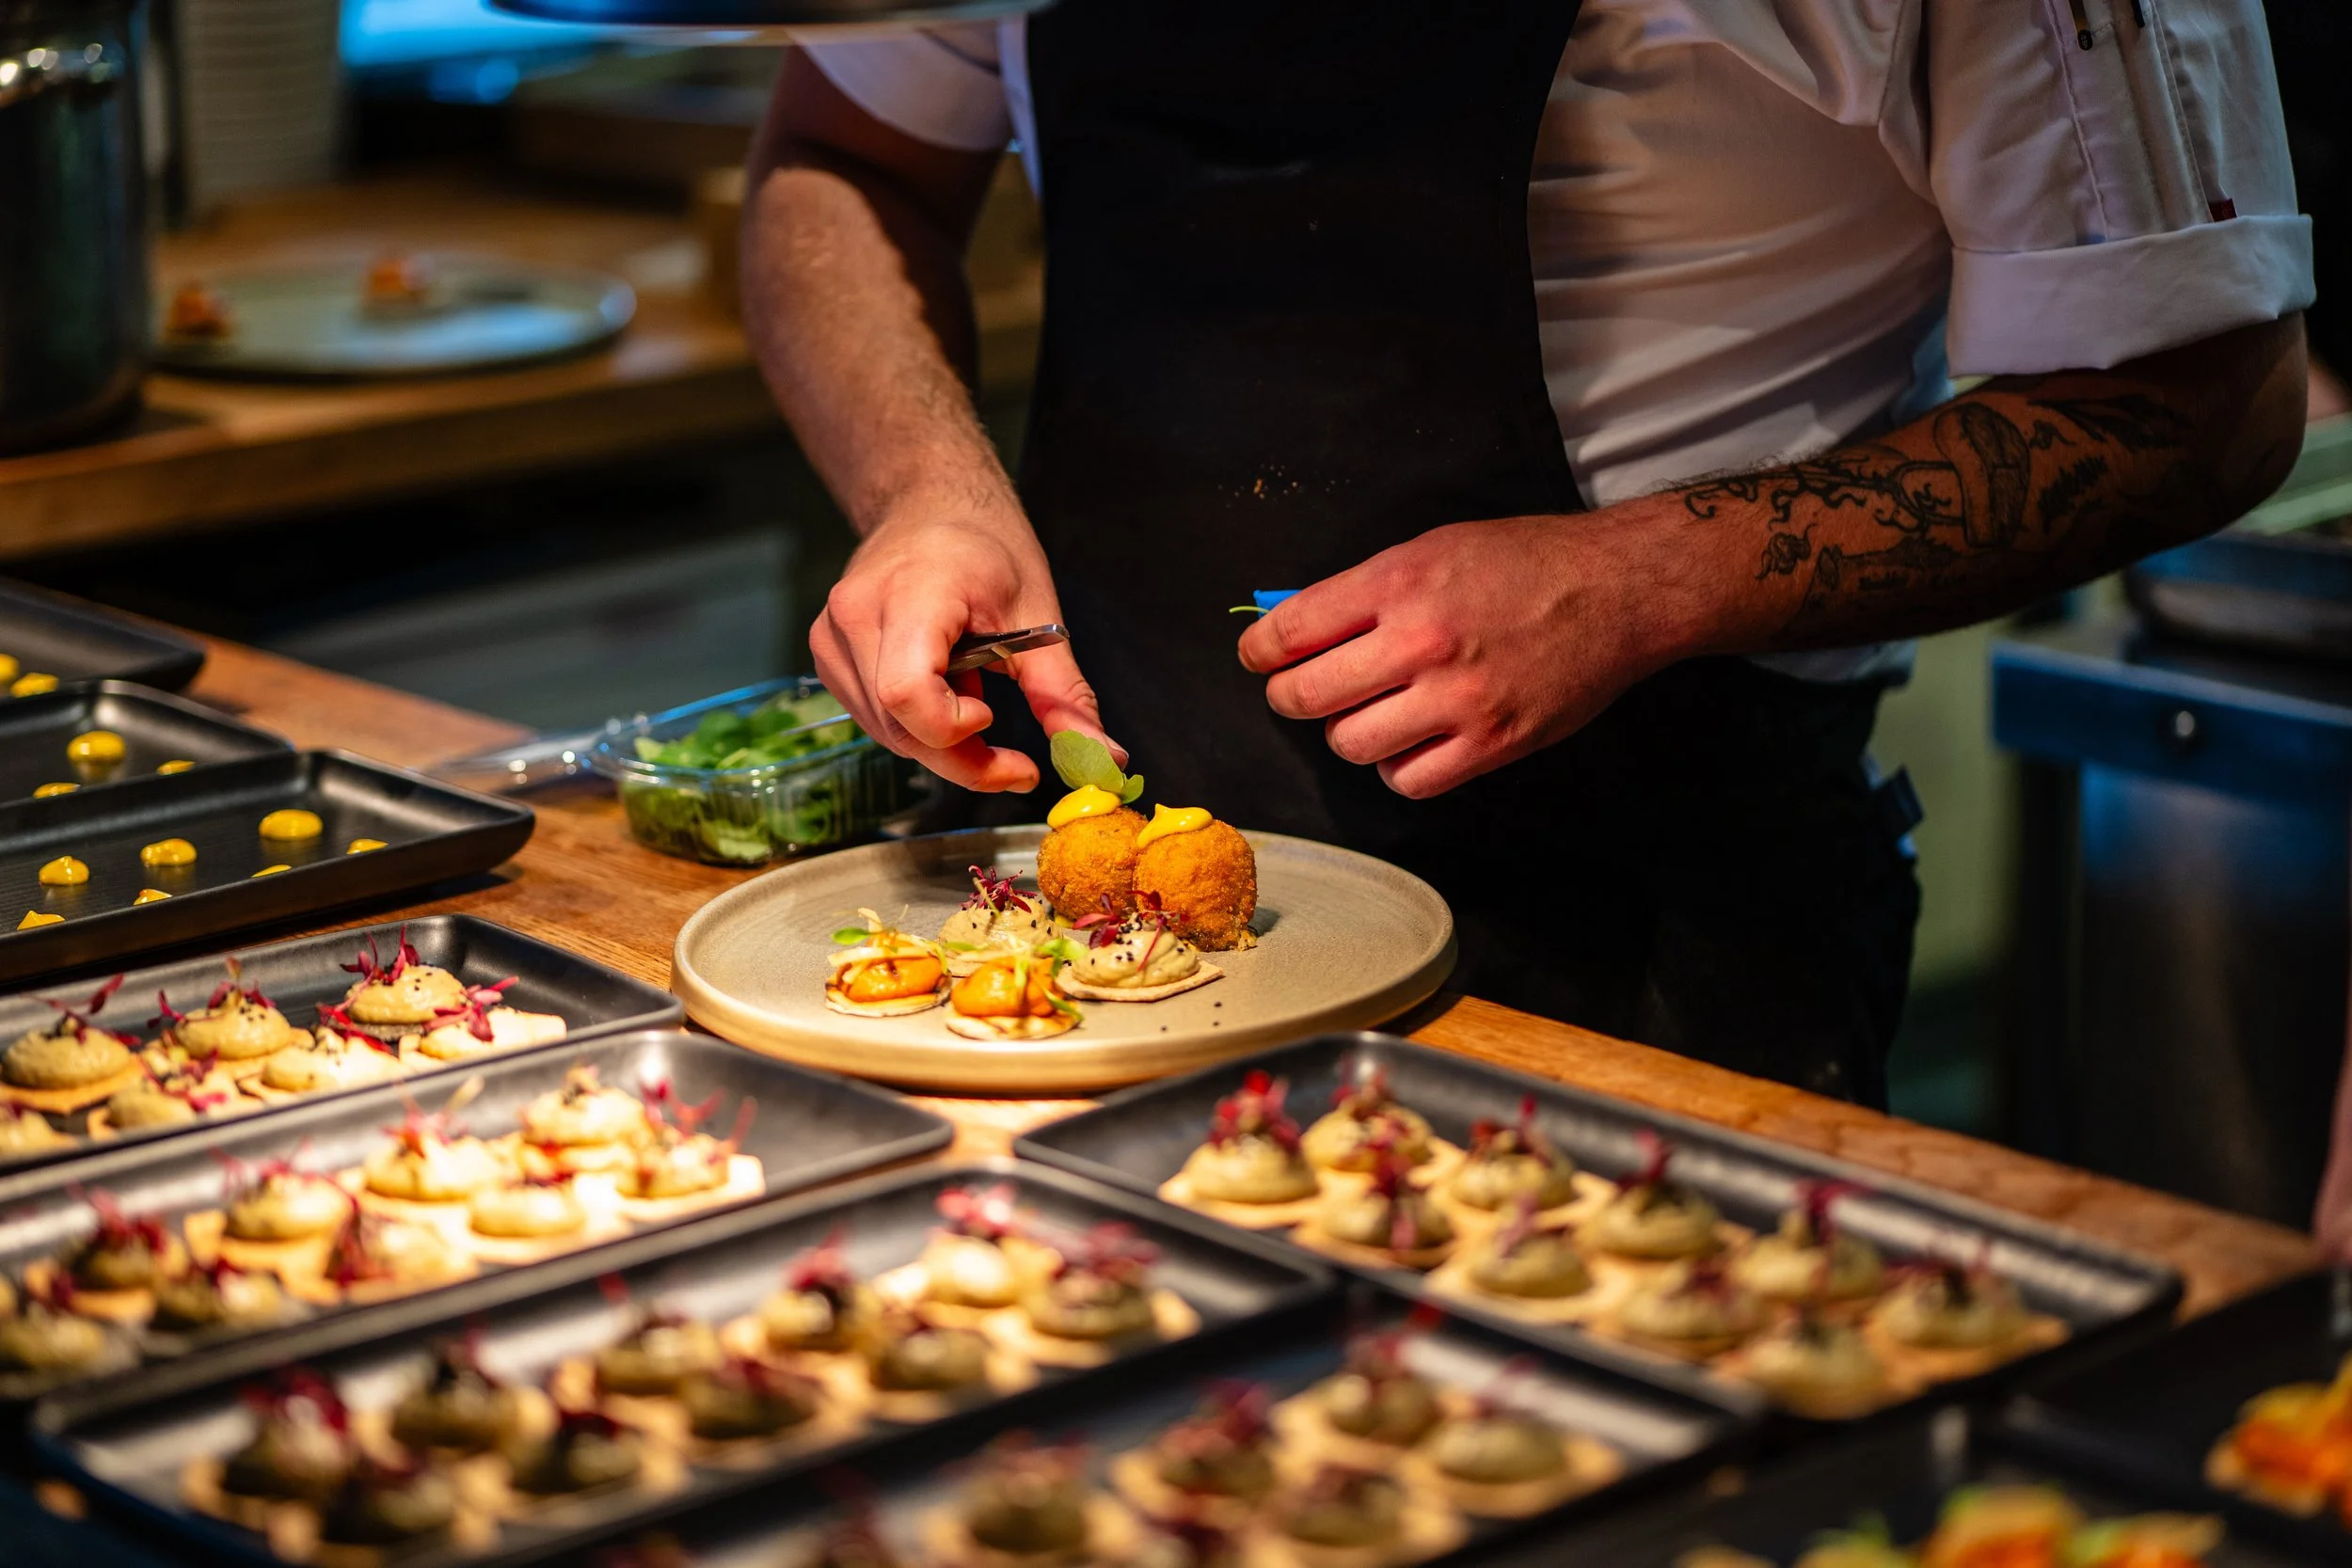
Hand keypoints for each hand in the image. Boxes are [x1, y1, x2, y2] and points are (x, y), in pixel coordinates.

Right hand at [812, 504, 1115, 791]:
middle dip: (964, 759)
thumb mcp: (1039, 614)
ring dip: (942, 743)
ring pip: (887, 733)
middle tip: (1015, 765)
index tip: (994, 718)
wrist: (931, 502)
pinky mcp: (826, 653)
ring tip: (975, 694)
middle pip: (901, 727)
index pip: (908, 693)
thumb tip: (1104, 758)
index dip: (953, 727)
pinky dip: (916, 725)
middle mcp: (856, 617)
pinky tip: (942, 688)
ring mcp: (831, 637)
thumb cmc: (985, 546)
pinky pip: (873, 719)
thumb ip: (1064, 694)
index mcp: (911, 595)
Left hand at [1236, 509, 1689, 797]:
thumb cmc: (1527, 562)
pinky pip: (1408, 779)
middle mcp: (1421, 642)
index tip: (1259, 658)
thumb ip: (1365, 590)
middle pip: (1307, 697)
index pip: (1291, 631)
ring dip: (1348, 732)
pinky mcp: (1491, 743)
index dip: (1260, 651)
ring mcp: (1457, 699)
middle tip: (1299, 692)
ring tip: (1370, 712)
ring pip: (1351, 744)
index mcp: (1399, 583)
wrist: (1618, 590)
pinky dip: (1397, 766)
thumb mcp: (1435, 547)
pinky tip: (1410, 741)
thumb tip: (1297, 625)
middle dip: (1290, 696)